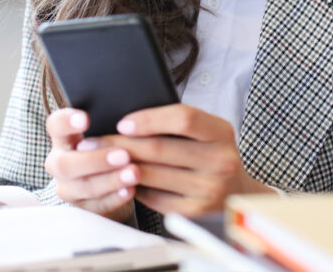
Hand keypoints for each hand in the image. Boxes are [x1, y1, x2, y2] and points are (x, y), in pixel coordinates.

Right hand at [44, 108, 138, 222]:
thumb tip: (131, 117)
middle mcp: (59, 163)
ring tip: (134, 173)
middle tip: (123, 155)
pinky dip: (114, 197)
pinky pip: (96, 205)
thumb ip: (109, 122)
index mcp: (62, 137)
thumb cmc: (107, 144)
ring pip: (83, 187)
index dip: (66, 122)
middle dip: (95, 160)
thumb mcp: (103, 130)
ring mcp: (67, 188)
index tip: (85, 119)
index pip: (56, 125)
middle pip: (65, 164)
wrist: (107, 179)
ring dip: (110, 180)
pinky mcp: (81, 207)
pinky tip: (130, 190)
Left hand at [112, 104, 272, 216]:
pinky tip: (122, 178)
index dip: (150, 119)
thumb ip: (179, 123)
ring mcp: (208, 189)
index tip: (123, 122)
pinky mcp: (194, 213)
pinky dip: (134, 186)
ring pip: (152, 174)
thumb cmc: (212, 154)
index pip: (183, 118)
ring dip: (120, 166)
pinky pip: (154, 197)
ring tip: (100, 159)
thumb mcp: (208, 132)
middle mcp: (220, 161)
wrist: (237, 194)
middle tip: (95, 141)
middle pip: (161, 148)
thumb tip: (130, 119)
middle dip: (122, 143)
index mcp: (222, 133)